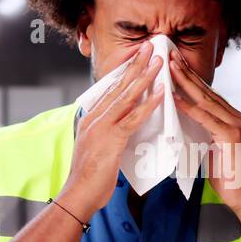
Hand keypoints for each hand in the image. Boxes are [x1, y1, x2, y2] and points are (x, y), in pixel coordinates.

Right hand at [57, 40, 163, 219]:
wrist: (78, 195)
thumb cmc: (89, 178)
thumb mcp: (96, 149)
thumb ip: (107, 134)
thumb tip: (121, 126)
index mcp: (91, 118)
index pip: (110, 88)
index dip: (124, 70)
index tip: (136, 54)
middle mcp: (95, 118)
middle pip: (118, 85)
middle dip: (135, 64)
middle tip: (150, 46)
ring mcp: (102, 127)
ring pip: (127, 96)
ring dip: (144, 77)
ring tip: (158, 61)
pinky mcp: (112, 140)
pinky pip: (134, 118)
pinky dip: (148, 104)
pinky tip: (161, 93)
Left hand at [168, 47, 240, 214]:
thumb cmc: (231, 179)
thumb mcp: (214, 151)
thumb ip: (204, 136)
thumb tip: (186, 128)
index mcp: (233, 120)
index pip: (209, 95)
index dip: (192, 79)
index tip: (177, 65)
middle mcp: (236, 118)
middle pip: (207, 91)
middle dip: (187, 73)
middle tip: (171, 56)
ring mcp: (235, 125)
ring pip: (206, 99)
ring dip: (186, 82)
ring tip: (170, 67)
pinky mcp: (231, 136)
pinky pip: (205, 118)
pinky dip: (189, 107)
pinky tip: (175, 97)